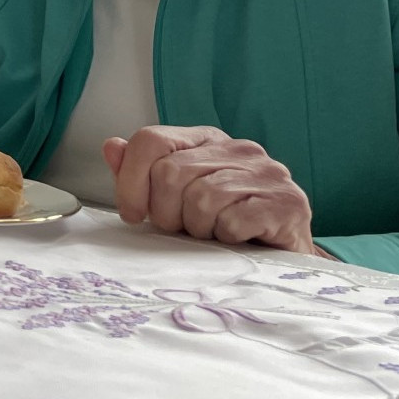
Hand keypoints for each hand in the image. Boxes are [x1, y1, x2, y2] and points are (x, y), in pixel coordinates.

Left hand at [103, 126, 317, 253]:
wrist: (284, 259)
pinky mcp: (287, 203)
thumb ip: (142, 173)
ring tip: (213, 233)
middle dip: (166, 212)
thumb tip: (111, 146)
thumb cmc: (224, 225)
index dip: (130, 181)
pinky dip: (226, 237)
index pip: (150, 139)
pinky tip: (236, 238)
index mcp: (207, 139)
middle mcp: (239, 148)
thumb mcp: (177, 198)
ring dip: (198, 228)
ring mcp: (267, 173)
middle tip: (183, 228)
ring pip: (201, 199)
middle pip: (169, 173)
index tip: (133, 214)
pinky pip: (232, 221)